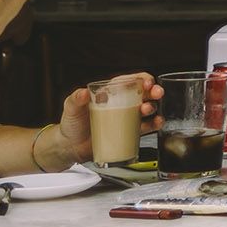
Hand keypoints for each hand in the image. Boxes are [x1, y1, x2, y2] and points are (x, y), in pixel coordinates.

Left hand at [44, 76, 158, 170]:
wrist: (70, 147)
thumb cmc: (71, 124)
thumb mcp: (71, 108)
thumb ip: (76, 99)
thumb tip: (83, 93)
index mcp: (112, 92)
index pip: (131, 80)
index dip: (143, 79)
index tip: (147, 83)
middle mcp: (122, 102)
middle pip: (144, 93)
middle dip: (154, 91)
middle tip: (157, 93)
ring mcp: (127, 117)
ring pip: (147, 108)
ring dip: (153, 107)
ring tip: (148, 110)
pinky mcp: (129, 131)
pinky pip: (146, 126)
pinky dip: (154, 124)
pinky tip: (157, 123)